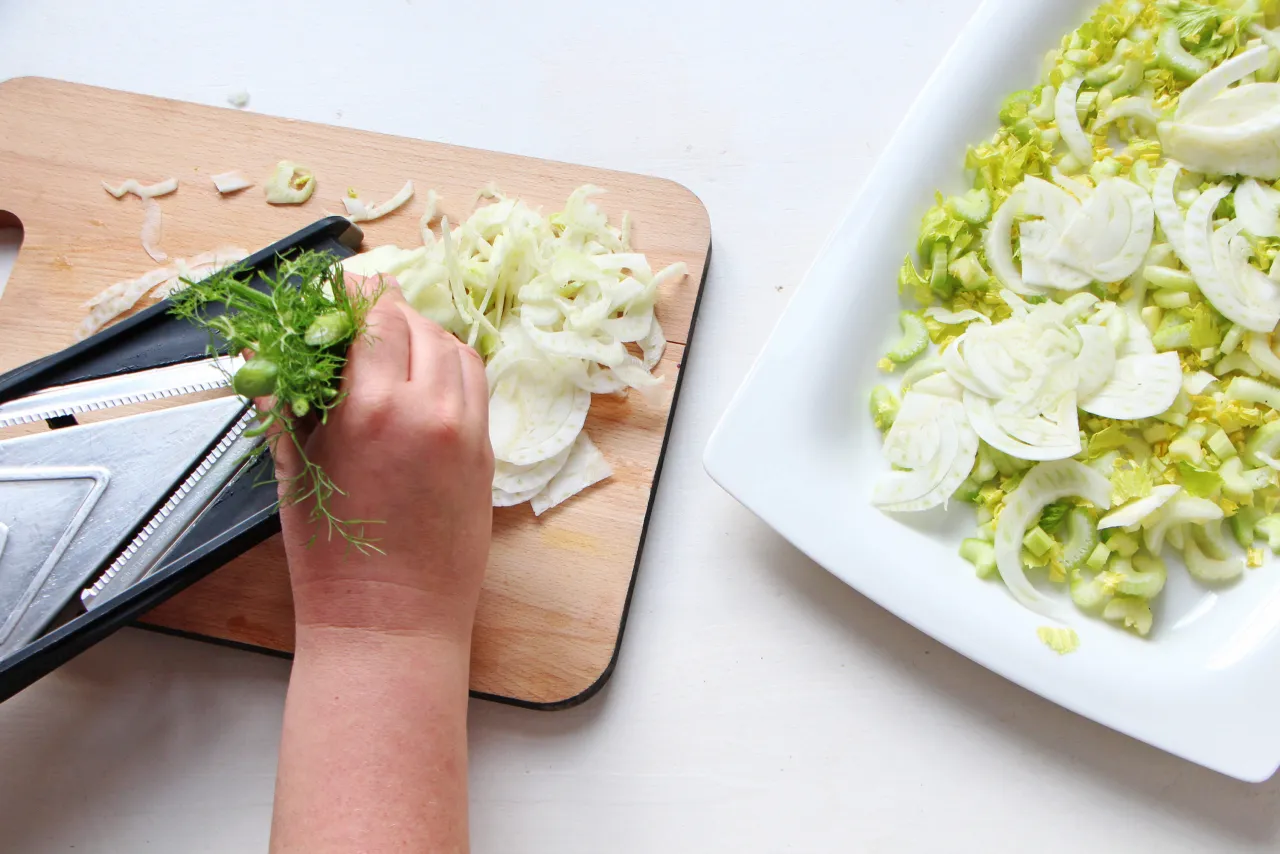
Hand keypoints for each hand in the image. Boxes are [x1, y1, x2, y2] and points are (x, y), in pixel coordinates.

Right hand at [271, 274, 493, 644]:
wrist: (391, 622)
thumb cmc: (332, 559)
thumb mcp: (294, 471)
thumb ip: (285, 401)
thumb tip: (265, 351)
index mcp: (373, 409)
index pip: (372, 317)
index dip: (353, 294)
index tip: (339, 288)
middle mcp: (431, 409)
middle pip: (417, 324)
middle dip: (386, 310)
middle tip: (359, 314)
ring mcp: (468, 431)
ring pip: (456, 349)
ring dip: (425, 333)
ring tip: (394, 340)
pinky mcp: (487, 454)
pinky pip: (477, 386)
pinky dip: (453, 367)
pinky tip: (427, 375)